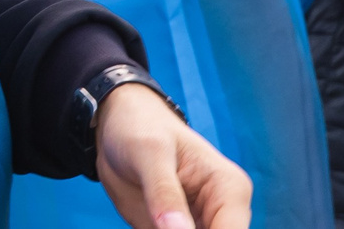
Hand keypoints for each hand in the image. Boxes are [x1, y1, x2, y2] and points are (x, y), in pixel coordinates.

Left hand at [93, 84, 249, 228]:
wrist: (114, 124)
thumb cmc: (139, 126)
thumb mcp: (149, 152)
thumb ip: (164, 192)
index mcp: (229, 189)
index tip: (165, 225)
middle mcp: (221, 211)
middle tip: (151, 221)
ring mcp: (197, 223)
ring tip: (146, 216)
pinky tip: (143, 218)